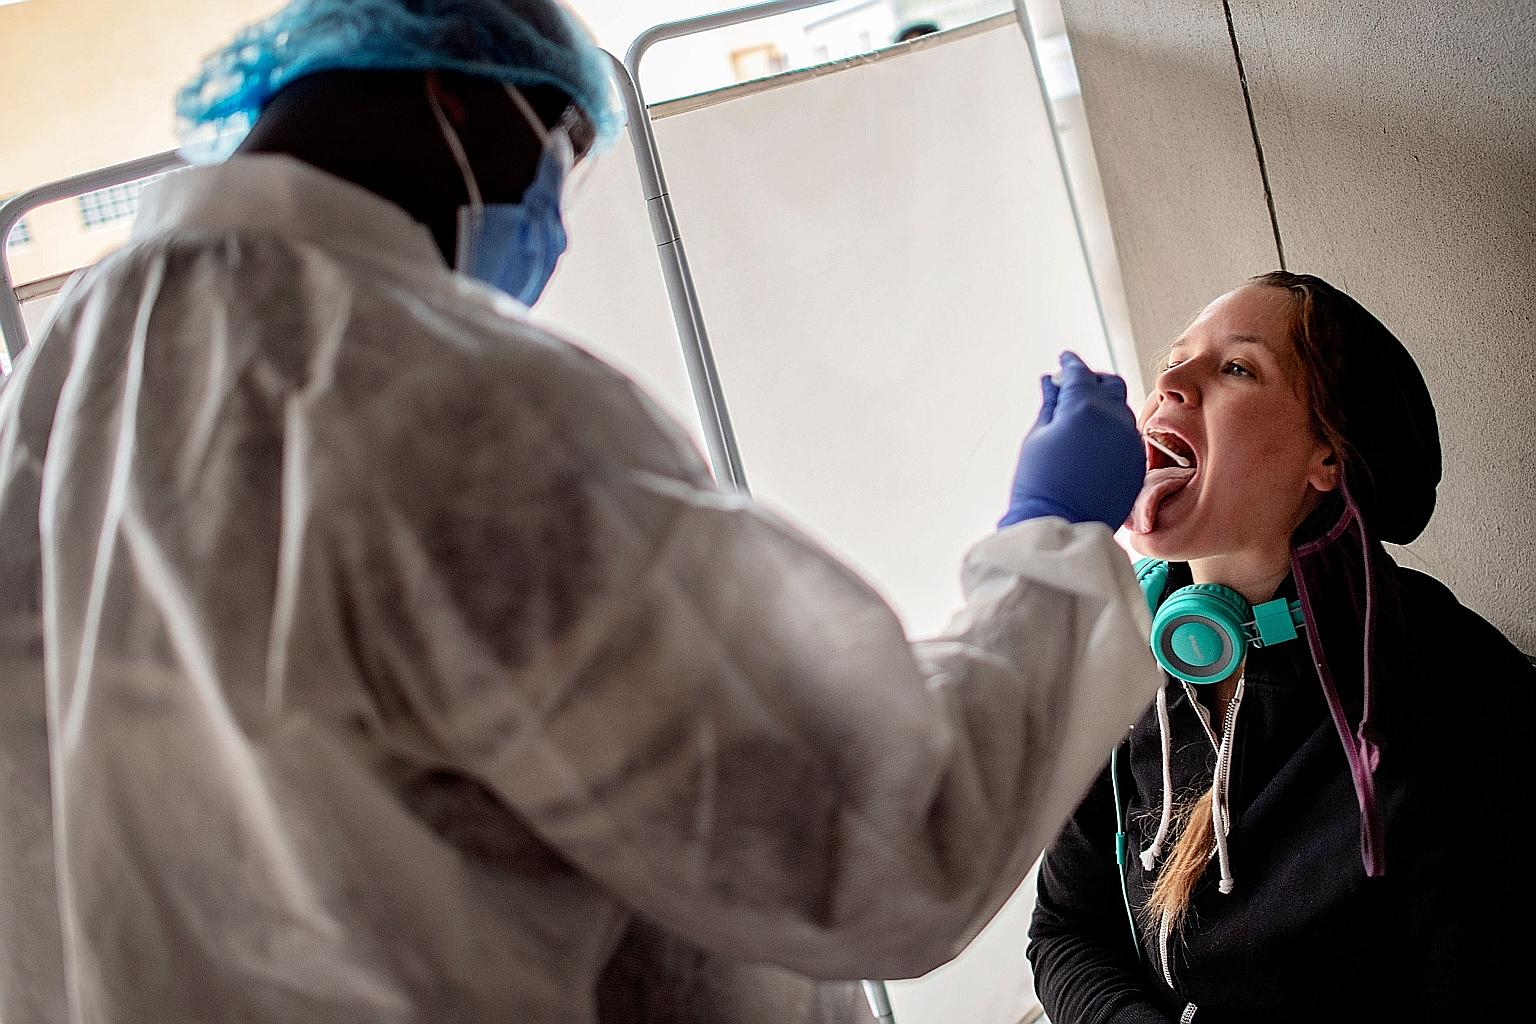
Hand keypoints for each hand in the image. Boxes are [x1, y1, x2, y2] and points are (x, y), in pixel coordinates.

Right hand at [999, 351, 1144, 528]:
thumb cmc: (1039, 482)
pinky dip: (1113, 431)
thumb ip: (1051, 404)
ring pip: (1122, 410)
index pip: (1080, 373)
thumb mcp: (1038, 437)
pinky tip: (1094, 443)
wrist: (1061, 526)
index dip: (1070, 364)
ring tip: (1082, 418)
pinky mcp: (1137, 462)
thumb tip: (1053, 381)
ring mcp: (1130, 442)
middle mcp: (1115, 419)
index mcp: (1084, 408)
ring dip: (1104, 407)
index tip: (1064, 360)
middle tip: (1074, 387)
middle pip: (1110, 385)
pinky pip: (1127, 436)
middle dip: (1093, 381)